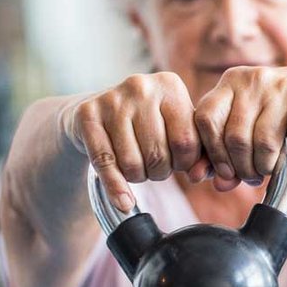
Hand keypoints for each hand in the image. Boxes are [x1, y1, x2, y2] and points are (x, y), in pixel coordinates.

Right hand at [61, 72, 203, 212]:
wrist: (97, 111)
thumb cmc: (146, 123)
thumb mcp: (174, 126)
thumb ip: (196, 151)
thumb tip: (199, 176)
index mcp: (170, 85)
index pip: (186, 141)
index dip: (184, 163)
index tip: (177, 163)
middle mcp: (141, 87)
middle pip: (158, 154)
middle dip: (160, 171)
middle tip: (155, 166)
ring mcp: (112, 99)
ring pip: (132, 163)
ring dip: (138, 177)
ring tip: (138, 166)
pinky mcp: (87, 115)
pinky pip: (104, 163)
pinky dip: (116, 188)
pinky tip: (123, 201)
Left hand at [192, 62, 286, 191]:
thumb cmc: (281, 114)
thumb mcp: (249, 128)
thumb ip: (225, 154)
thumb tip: (211, 182)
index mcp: (231, 82)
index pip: (205, 120)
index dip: (213, 154)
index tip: (227, 172)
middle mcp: (254, 78)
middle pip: (235, 136)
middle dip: (243, 167)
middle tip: (254, 176)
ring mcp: (283, 83)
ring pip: (265, 140)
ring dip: (268, 165)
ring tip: (271, 168)